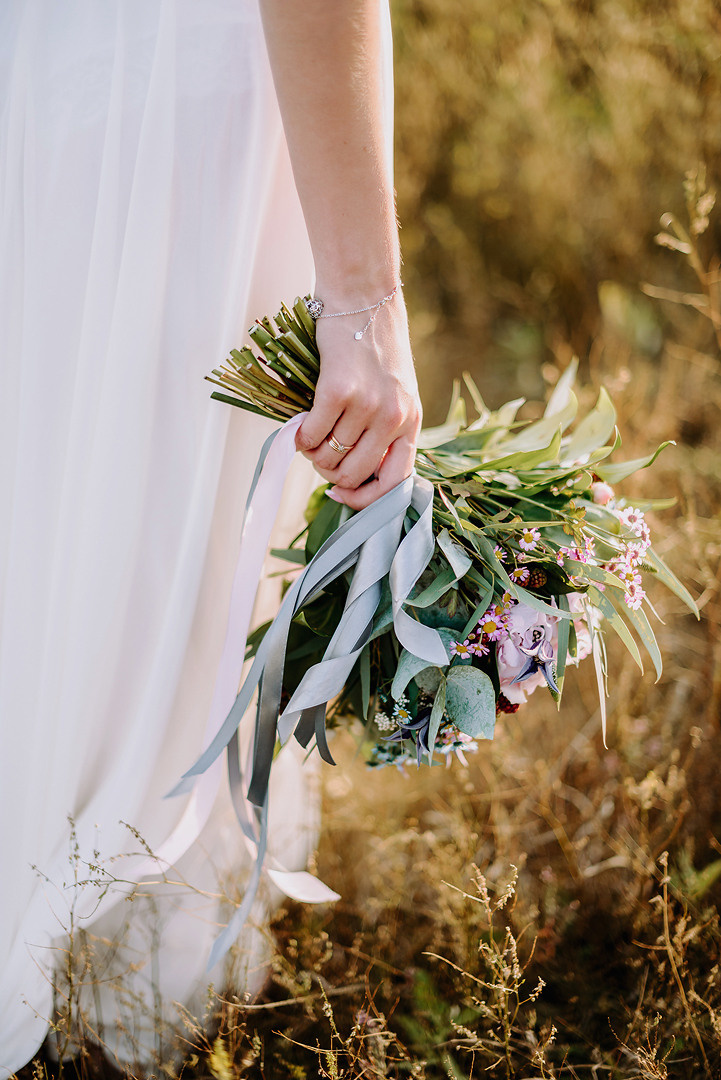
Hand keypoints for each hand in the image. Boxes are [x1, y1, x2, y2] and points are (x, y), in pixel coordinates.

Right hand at [295, 295, 421, 508]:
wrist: (363, 299)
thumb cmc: (373, 346)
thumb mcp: (395, 391)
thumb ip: (383, 428)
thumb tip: (350, 472)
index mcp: (411, 421)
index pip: (395, 483)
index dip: (365, 499)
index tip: (342, 495)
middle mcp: (394, 418)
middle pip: (355, 474)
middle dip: (330, 474)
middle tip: (318, 456)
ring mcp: (368, 406)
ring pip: (329, 457)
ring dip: (312, 454)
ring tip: (309, 436)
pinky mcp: (339, 392)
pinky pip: (311, 435)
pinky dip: (300, 438)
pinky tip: (299, 426)